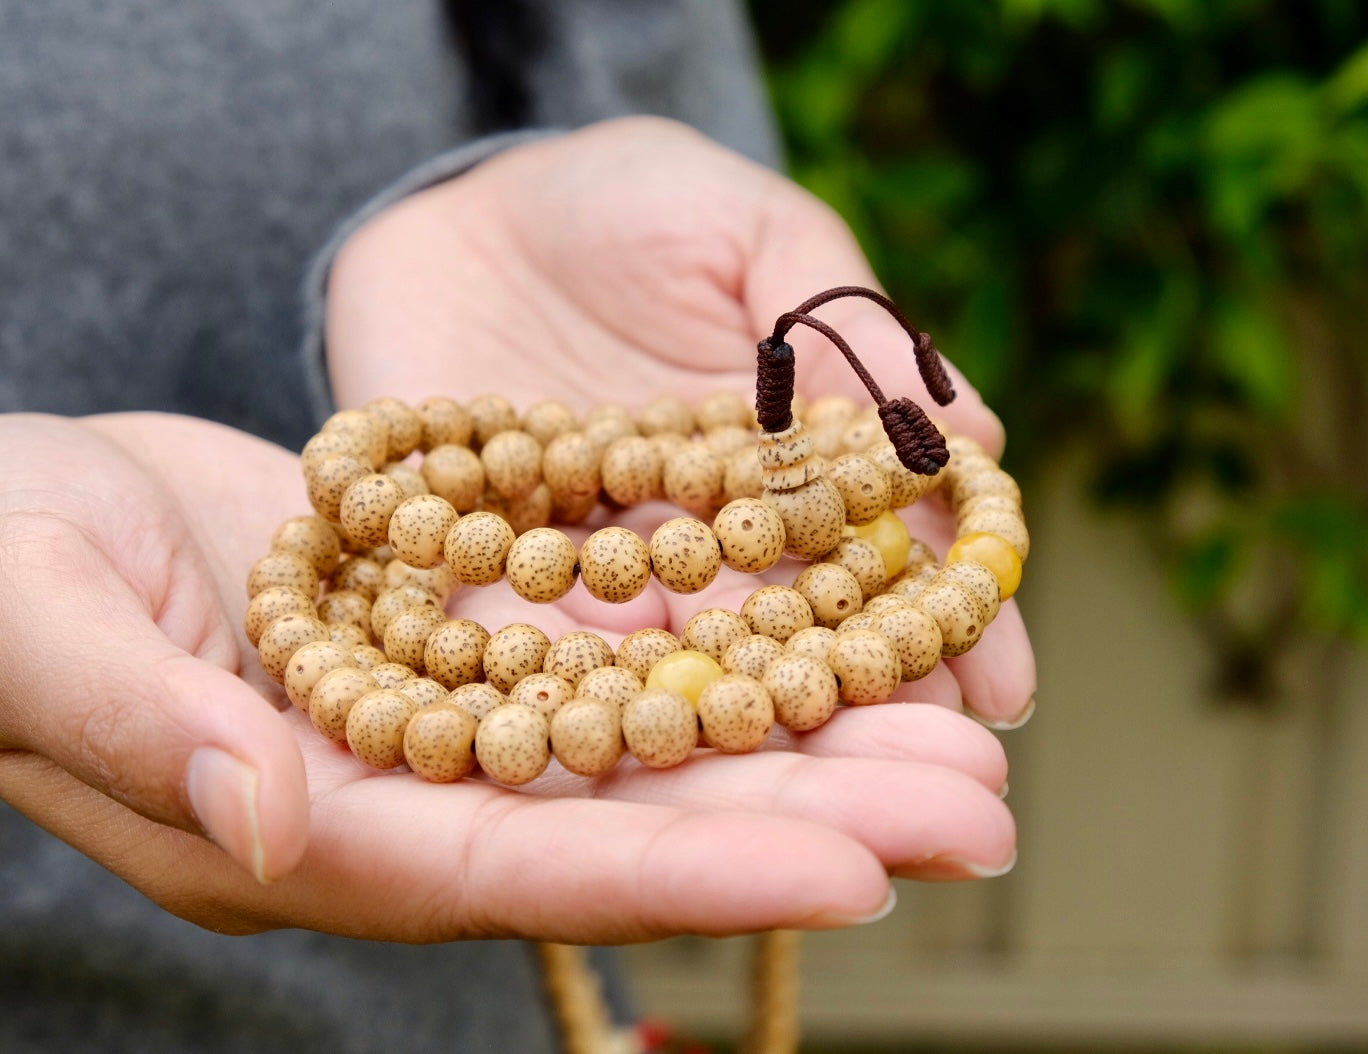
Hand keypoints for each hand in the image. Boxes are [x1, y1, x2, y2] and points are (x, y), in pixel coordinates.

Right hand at [0, 412, 1012, 943]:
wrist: (9, 512)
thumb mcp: (37, 624)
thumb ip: (147, 731)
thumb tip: (277, 813)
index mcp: (313, 828)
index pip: (528, 864)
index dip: (693, 870)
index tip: (857, 870)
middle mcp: (409, 792)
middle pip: (635, 819)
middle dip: (809, 819)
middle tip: (981, 812)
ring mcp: (447, 716)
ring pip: (656, 740)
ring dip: (812, 738)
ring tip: (965, 743)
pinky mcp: (467, 636)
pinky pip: (622, 654)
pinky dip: (735, 653)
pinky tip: (848, 641)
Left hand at [326, 116, 1035, 726]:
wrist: (459, 208)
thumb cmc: (628, 201)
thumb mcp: (750, 231)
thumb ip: (841, 323)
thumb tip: (973, 433)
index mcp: (789, 468)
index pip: (885, 554)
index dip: (945, 617)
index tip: (1002, 682)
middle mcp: (707, 541)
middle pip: (799, 635)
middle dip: (866, 705)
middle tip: (931, 782)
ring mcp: (603, 569)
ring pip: (684, 661)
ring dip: (743, 726)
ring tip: (807, 795)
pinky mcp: (491, 577)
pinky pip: (537, 643)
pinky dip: (578, 687)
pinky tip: (628, 737)